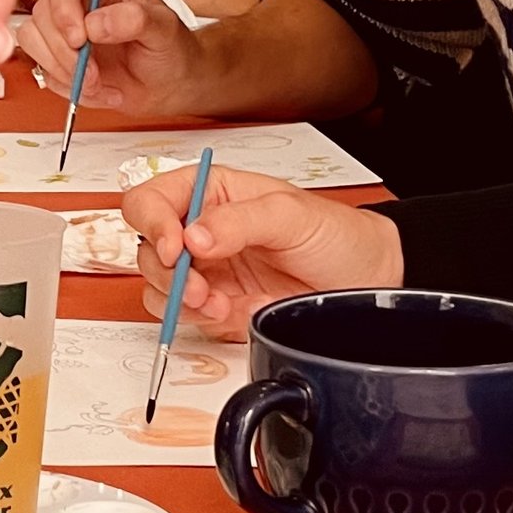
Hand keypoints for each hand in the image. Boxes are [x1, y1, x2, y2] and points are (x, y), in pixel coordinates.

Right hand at [17, 0, 204, 121]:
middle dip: (64, 50)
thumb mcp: (164, 29)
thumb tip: (96, 23)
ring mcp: (64, 27)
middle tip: (91, 71)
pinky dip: (67, 85)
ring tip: (96, 82)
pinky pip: (42, 68)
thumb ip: (135, 19)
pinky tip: (96, 88)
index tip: (79, 37)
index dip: (64, 5)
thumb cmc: (169, 48)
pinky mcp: (56, 54)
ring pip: (33, 39)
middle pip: (44, 11)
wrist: (168, 85)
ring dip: (62, 69)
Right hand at [120, 164, 401, 337]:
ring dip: (180, 300)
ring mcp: (207, 270)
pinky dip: (197, 319)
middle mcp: (200, 230)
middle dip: (167, 272)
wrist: (365, 281)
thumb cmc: (336, 235)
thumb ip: (240, 221)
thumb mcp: (292, 215)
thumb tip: (193, 237)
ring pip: (157, 286)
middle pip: (146, 248)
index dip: (152, 222)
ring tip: (219, 303)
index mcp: (212, 192)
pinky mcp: (216, 305)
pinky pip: (182, 316)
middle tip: (199, 287)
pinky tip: (229, 312)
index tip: (173, 248)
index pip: (153, 199)